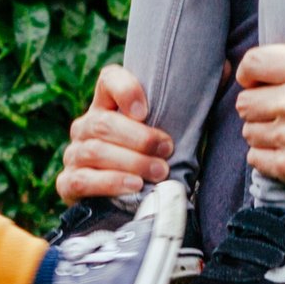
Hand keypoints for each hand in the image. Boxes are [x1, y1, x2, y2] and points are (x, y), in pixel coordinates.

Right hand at [57, 61, 173, 208]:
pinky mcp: (67, 183)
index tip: (145, 111)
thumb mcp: (162, 134)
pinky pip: (83, 181)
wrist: (122, 203)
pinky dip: (111, 183)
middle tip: (166, 150)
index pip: (109, 80)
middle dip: (139, 138)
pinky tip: (134, 186)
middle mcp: (85, 127)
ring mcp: (73, 155)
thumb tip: (217, 87)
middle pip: (103, 123)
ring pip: (94, 152)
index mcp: (105, 105)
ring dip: (131, 162)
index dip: (126, 90)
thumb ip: (177, 113)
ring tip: (159, 172)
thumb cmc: (150, 160)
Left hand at [232, 36, 284, 224]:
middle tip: (273, 109)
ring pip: (248, 131)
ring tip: (283, 132)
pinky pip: (254, 157)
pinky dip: (266, 156)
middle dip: (257, 105)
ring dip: (262, 131)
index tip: (254, 80)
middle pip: (244, 101)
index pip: (253, 62)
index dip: (249, 72)